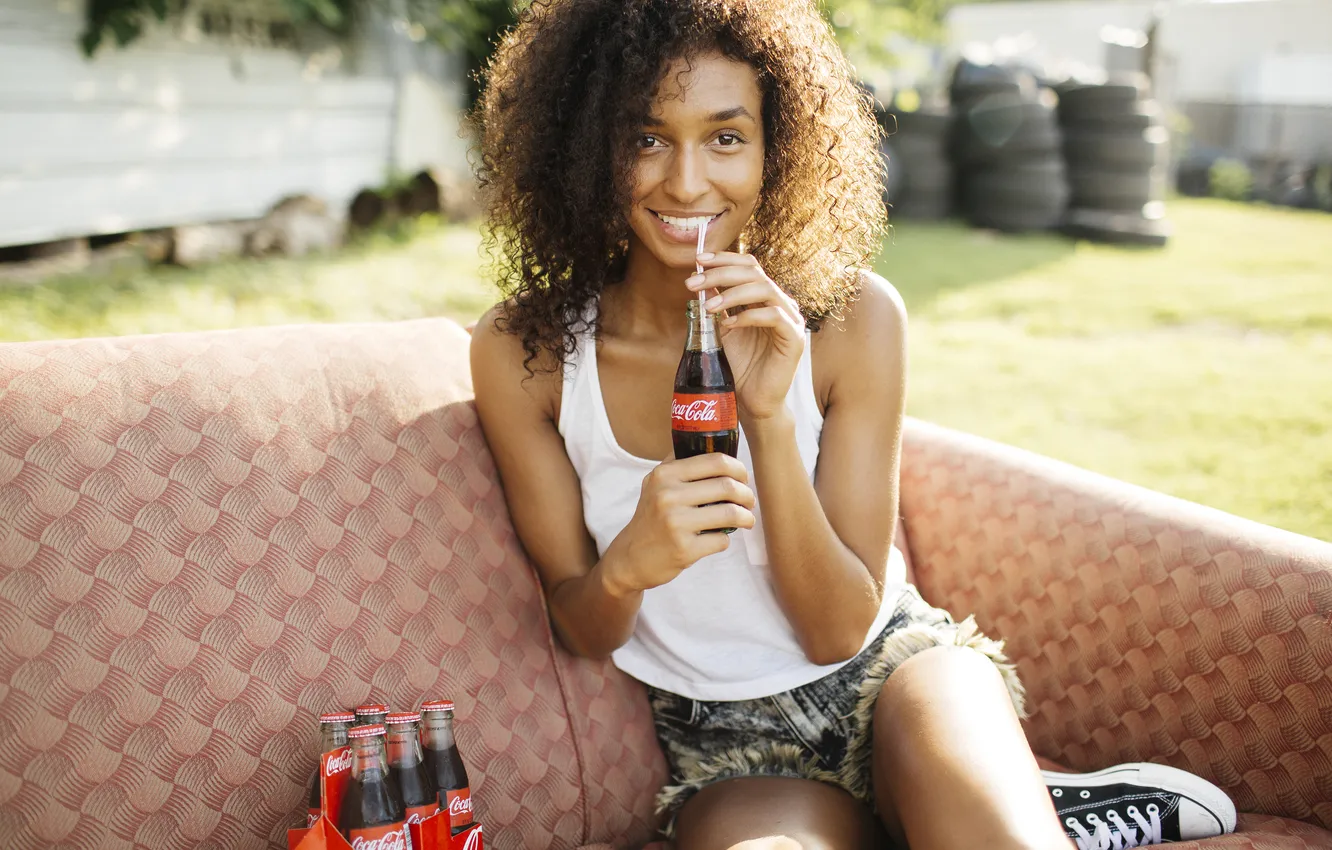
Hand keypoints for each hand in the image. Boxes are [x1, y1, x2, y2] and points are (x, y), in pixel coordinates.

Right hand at [603, 453, 756, 594]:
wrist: (630, 558)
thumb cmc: (651, 518)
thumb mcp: (655, 484)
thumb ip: (680, 464)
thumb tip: (714, 444)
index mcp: (664, 475)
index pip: (715, 461)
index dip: (738, 468)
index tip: (743, 478)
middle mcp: (668, 495)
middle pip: (727, 486)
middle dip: (747, 494)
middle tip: (749, 501)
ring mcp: (676, 523)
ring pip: (730, 513)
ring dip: (746, 517)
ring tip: (747, 519)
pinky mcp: (684, 549)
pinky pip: (722, 540)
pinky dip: (726, 539)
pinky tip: (720, 538)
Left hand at [686, 252, 804, 421]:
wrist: (753, 402)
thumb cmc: (739, 367)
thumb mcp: (721, 331)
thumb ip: (715, 306)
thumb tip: (698, 283)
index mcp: (763, 298)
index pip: (749, 265)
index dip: (724, 259)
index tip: (698, 261)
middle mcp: (779, 303)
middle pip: (754, 272)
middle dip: (720, 274)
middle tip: (693, 283)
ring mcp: (790, 319)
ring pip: (765, 289)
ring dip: (732, 293)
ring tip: (708, 306)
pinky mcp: (794, 338)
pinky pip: (774, 316)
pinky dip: (749, 316)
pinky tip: (729, 324)